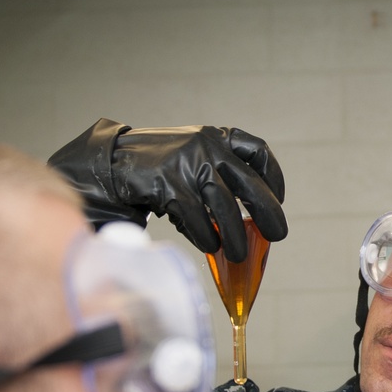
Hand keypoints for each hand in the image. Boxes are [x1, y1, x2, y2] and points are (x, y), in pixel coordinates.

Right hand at [49, 119, 286, 261]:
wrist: (113, 162)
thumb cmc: (164, 167)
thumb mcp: (196, 157)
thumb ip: (222, 176)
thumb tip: (254, 221)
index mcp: (217, 137)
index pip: (257, 151)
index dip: (273, 176)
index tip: (278, 198)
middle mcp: (207, 146)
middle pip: (249, 184)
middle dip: (267, 213)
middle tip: (277, 235)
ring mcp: (188, 165)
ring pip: (224, 207)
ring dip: (235, 237)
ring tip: (238, 254)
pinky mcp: (169, 185)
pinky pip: (197, 219)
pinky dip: (206, 236)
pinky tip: (208, 244)